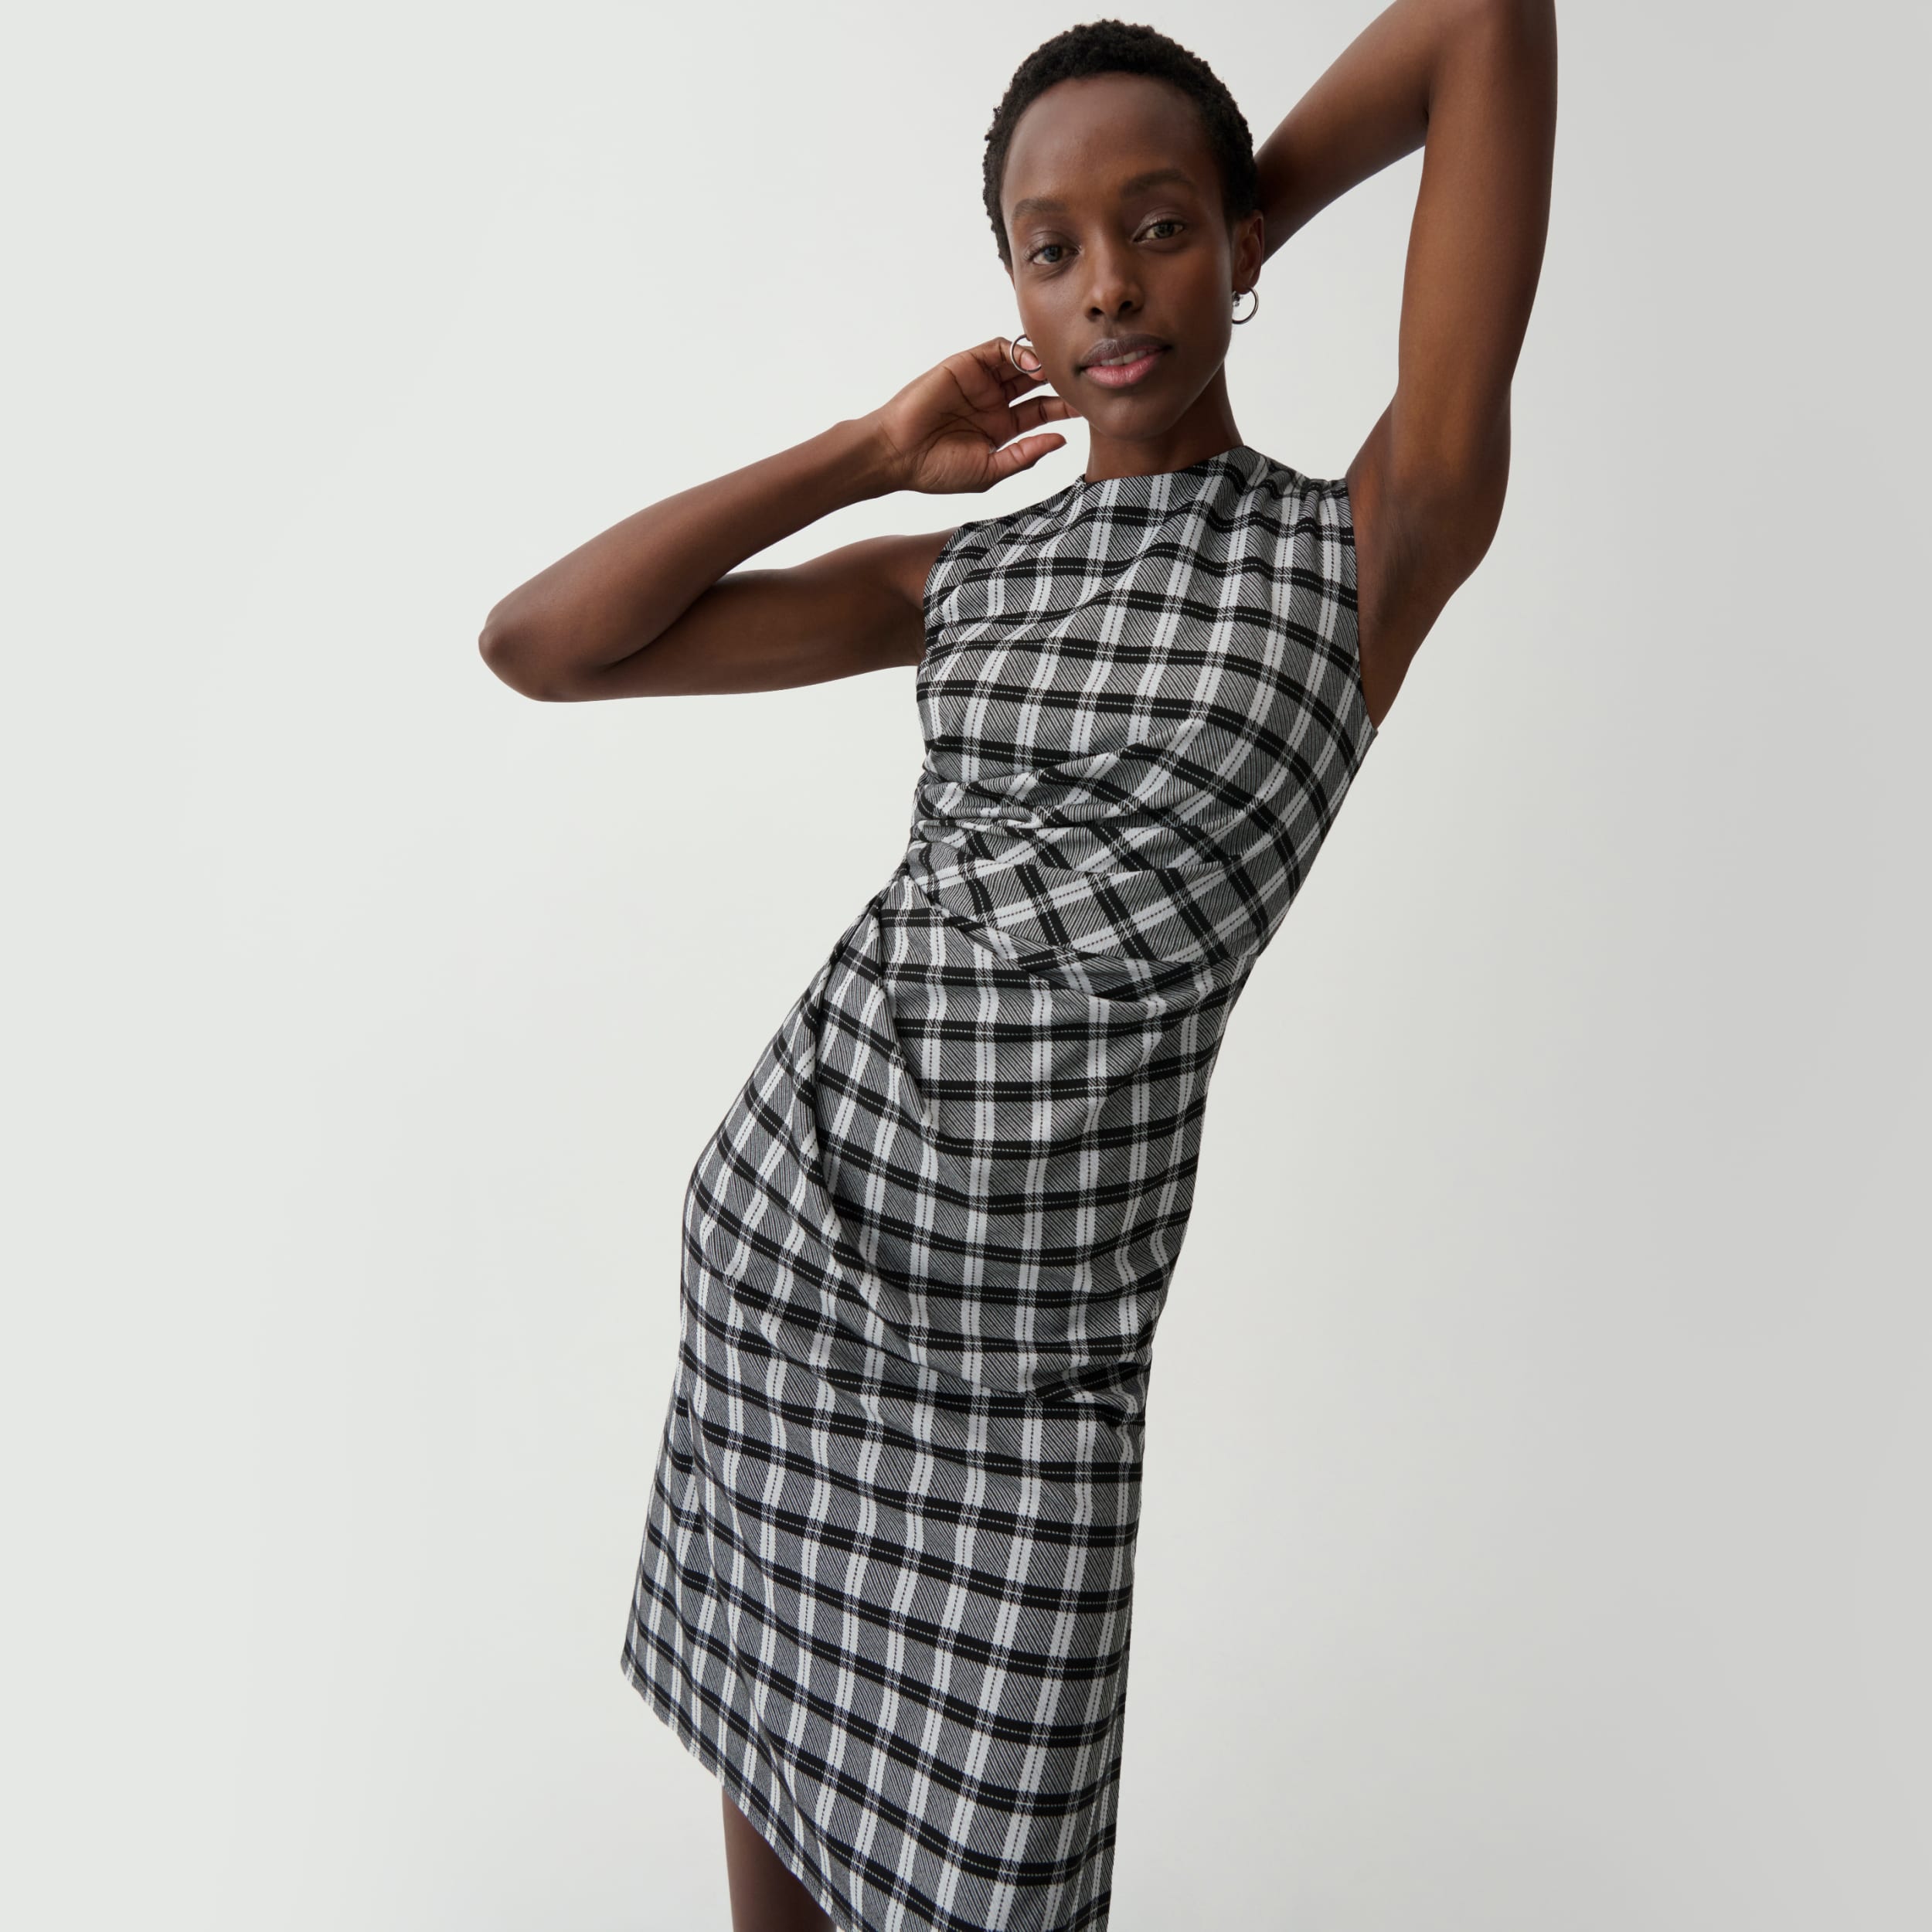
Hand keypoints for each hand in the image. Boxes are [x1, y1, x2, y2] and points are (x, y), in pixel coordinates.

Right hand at [862, 337, 1080, 494]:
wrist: (896, 454)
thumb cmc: (937, 470)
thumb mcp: (990, 470)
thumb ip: (1026, 454)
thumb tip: (1062, 441)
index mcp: (1001, 429)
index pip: (1041, 413)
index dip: (1065, 409)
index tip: (1089, 408)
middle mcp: (994, 402)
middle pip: (1037, 386)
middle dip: (1060, 382)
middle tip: (1083, 380)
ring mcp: (980, 382)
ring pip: (1020, 364)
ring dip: (1042, 365)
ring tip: (1060, 371)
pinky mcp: (965, 365)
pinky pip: (997, 349)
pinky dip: (1017, 350)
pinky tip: (1032, 364)